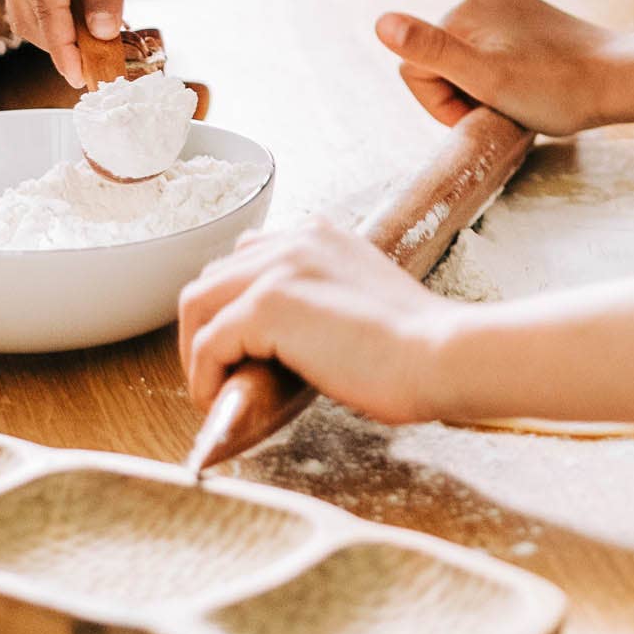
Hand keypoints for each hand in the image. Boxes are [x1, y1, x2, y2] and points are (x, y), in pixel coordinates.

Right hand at [0, 0, 153, 88]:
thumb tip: (102, 34)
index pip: (44, 12)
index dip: (63, 49)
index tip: (80, 77)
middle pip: (32, 21)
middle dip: (62, 46)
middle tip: (100, 67)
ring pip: (37, 15)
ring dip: (66, 33)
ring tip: (104, 48)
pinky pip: (50, 1)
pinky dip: (71, 17)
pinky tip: (99, 24)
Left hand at [178, 215, 456, 422]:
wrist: (437, 354)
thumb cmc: (411, 345)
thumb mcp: (359, 299)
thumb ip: (319, 299)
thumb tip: (280, 340)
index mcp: (320, 234)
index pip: (245, 257)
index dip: (231, 306)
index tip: (239, 351)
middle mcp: (295, 239)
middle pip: (213, 277)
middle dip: (206, 328)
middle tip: (223, 375)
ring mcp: (280, 267)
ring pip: (197, 302)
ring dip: (196, 351)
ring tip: (217, 388)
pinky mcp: (269, 305)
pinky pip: (208, 343)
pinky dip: (204, 377)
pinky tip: (223, 400)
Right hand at [377, 0, 621, 134]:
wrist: (618, 78)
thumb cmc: (554, 90)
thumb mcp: (486, 81)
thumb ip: (432, 52)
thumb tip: (381, 22)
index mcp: (463, 10)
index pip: (415, 68)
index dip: (442, 104)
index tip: (479, 114)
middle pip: (440, 62)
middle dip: (461, 94)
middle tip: (501, 109)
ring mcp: (505, 4)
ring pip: (465, 59)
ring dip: (481, 86)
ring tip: (518, 99)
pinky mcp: (526, 16)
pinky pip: (492, 49)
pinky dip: (501, 72)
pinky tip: (529, 84)